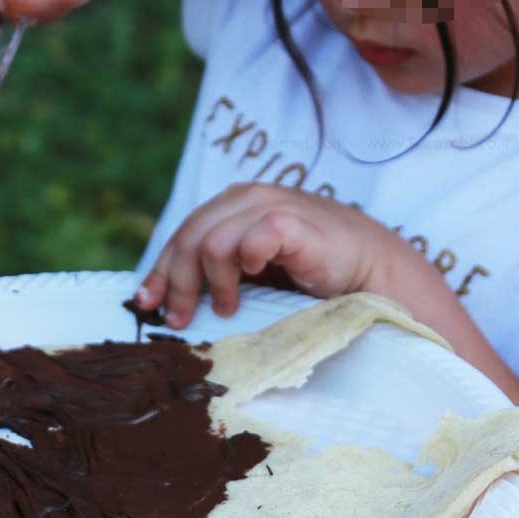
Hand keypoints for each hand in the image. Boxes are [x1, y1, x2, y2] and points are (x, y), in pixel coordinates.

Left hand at [132, 182, 404, 327]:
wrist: (370, 271)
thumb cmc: (312, 273)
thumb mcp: (256, 270)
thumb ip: (220, 272)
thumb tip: (170, 302)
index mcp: (233, 205)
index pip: (183, 233)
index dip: (161, 270)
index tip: (147, 303)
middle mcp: (247, 198)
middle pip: (190, 237)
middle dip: (178, 283)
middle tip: (180, 319)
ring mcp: (271, 205)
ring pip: (212, 243)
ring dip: (214, 283)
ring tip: (228, 308)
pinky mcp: (294, 222)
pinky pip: (254, 238)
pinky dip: (247, 261)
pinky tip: (255, 278)